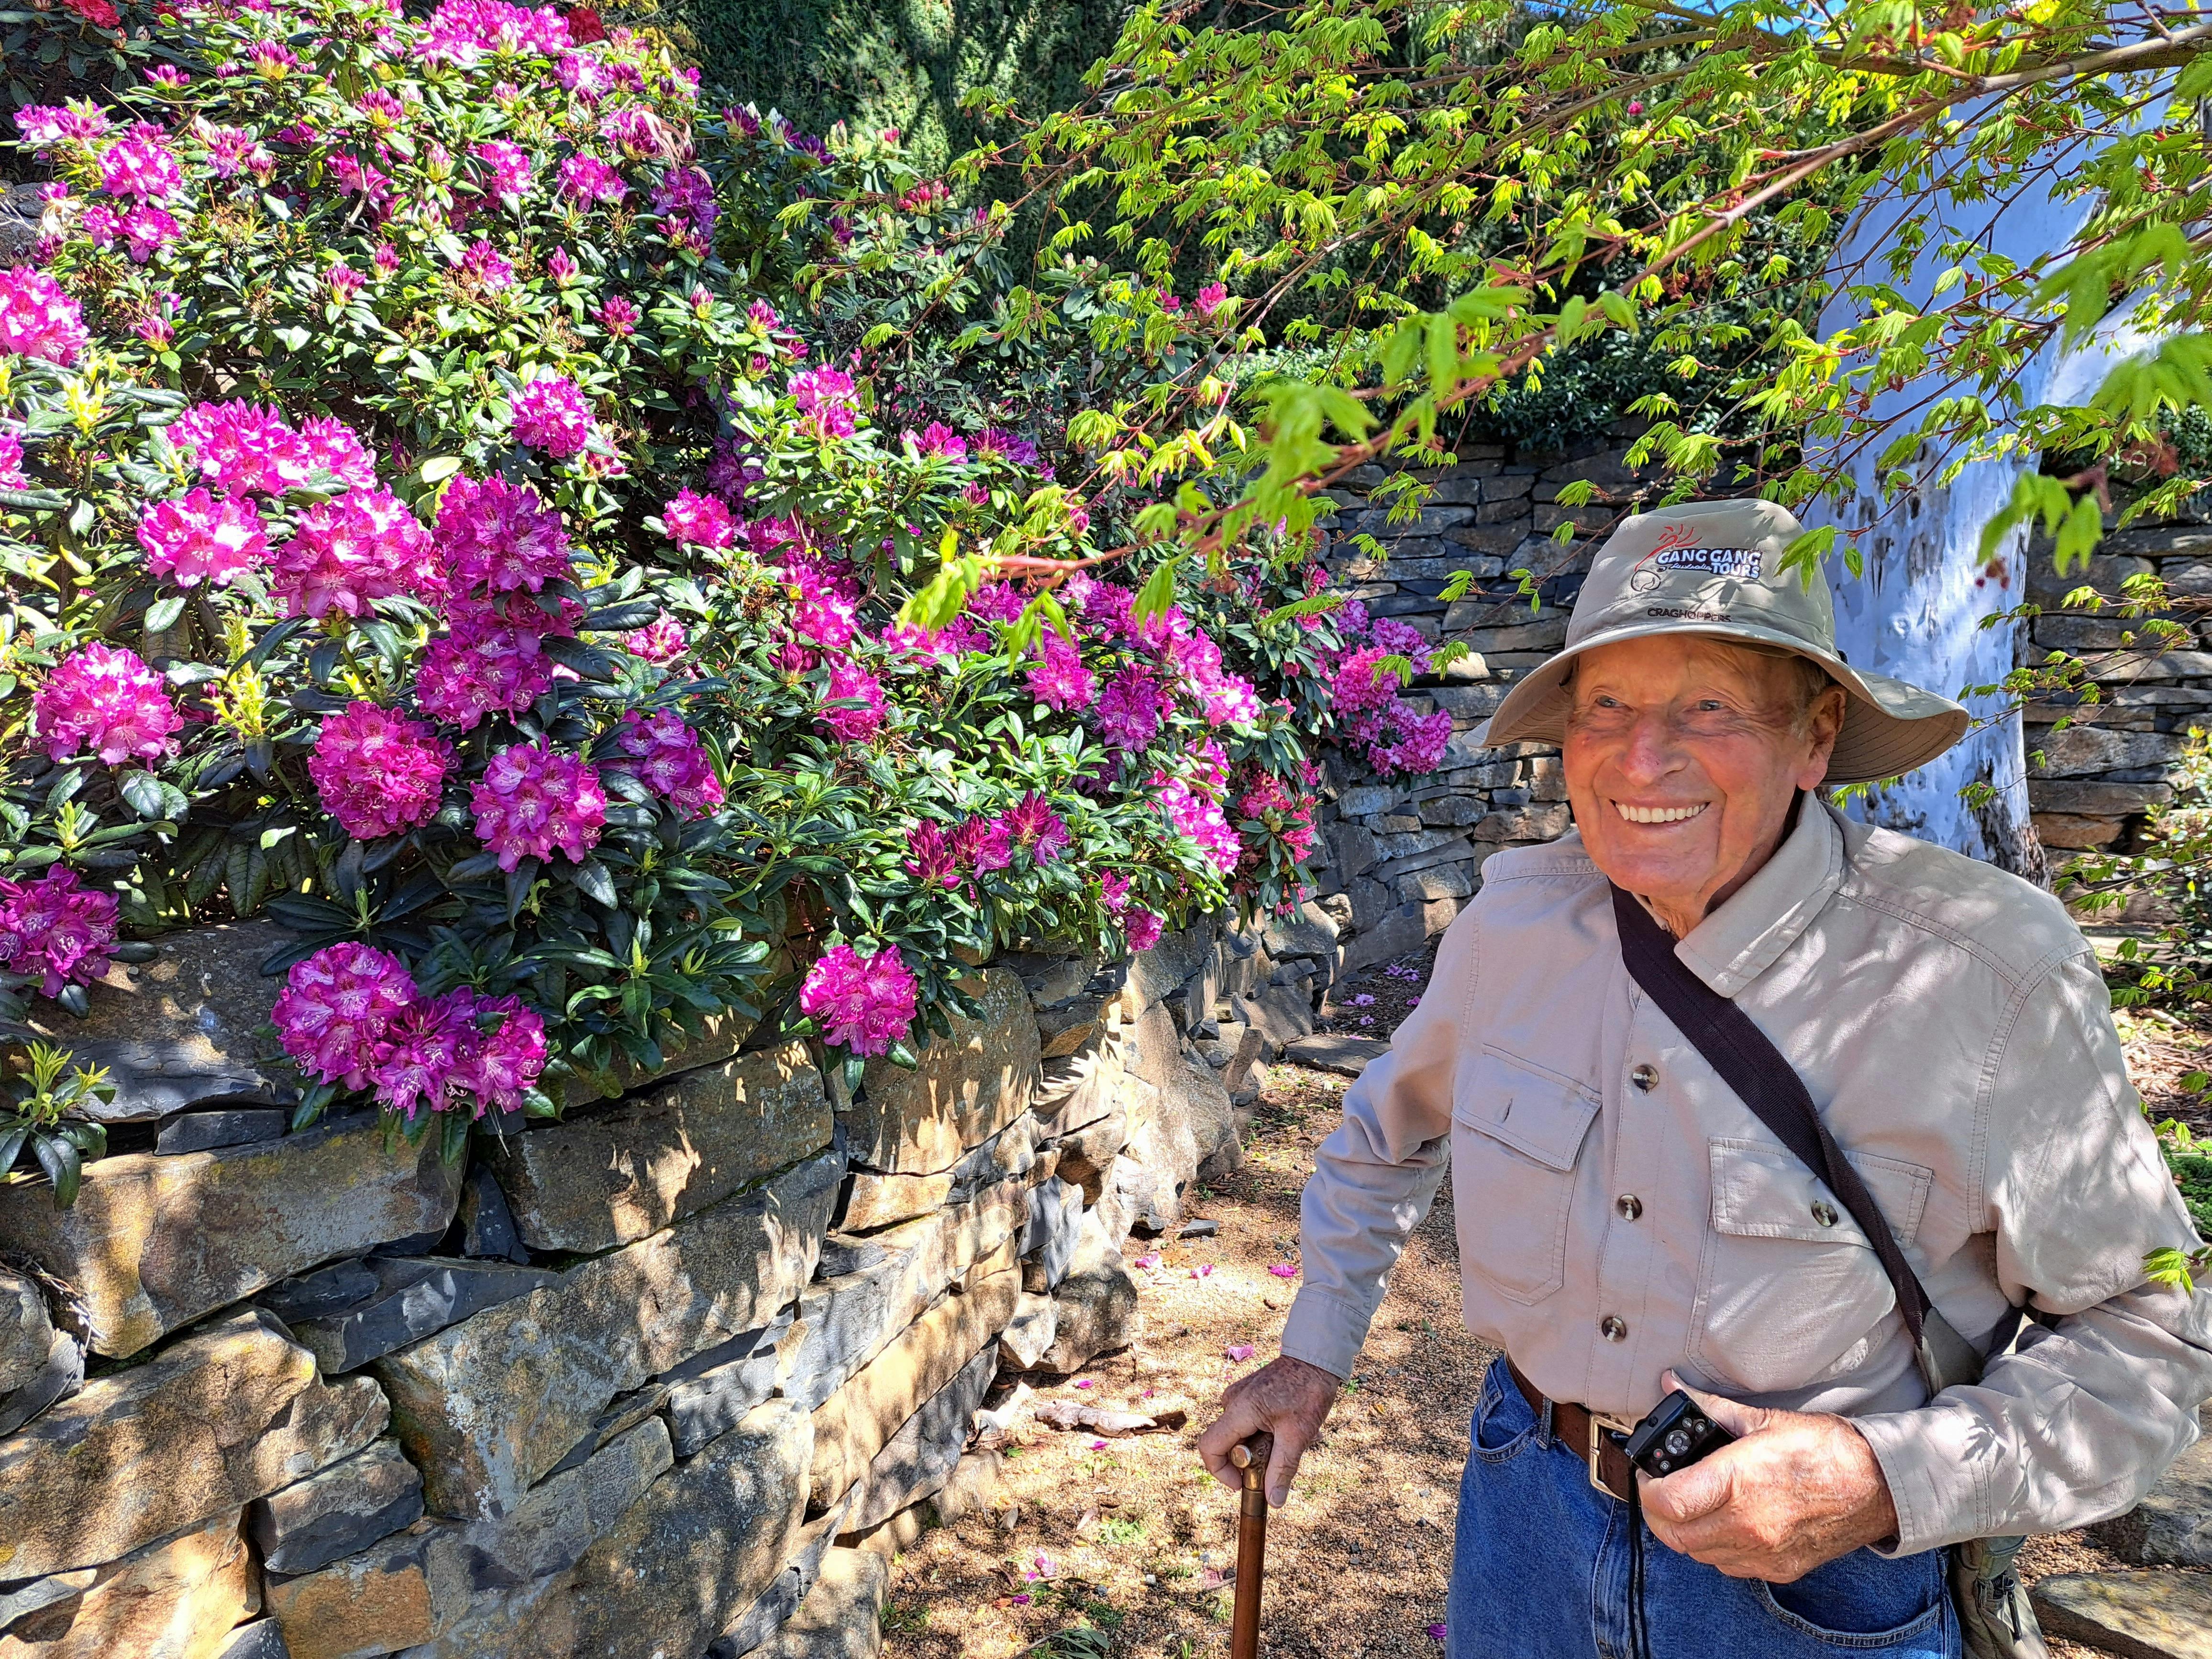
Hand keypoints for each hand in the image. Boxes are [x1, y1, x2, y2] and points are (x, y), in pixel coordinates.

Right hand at [1195, 1354, 1340, 1508]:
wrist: (1317, 1357)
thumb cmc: (1308, 1392)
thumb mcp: (1297, 1435)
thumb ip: (1282, 1469)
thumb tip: (1273, 1502)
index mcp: (1239, 1410)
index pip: (1209, 1448)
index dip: (1221, 1473)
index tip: (1243, 1484)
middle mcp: (1232, 1401)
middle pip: (1226, 1444)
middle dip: (1249, 1460)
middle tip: (1278, 1458)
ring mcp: (1240, 1396)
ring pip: (1239, 1434)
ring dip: (1259, 1446)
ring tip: (1289, 1439)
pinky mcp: (1249, 1393)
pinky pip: (1247, 1422)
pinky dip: (1263, 1432)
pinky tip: (1287, 1428)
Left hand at [1638, 1371, 1898, 1582]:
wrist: (1877, 1485)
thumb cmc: (1823, 1448)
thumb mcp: (1763, 1418)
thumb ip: (1710, 1406)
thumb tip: (1672, 1384)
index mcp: (1737, 1483)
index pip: (1666, 1502)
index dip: (1647, 1487)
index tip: (1651, 1472)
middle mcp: (1746, 1524)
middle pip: (1673, 1534)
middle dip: (1658, 1512)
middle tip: (1663, 1488)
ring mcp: (1763, 1551)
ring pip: (1697, 1553)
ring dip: (1685, 1531)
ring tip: (1692, 1502)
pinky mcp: (1779, 1568)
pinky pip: (1727, 1565)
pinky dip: (1714, 1547)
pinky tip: (1722, 1521)